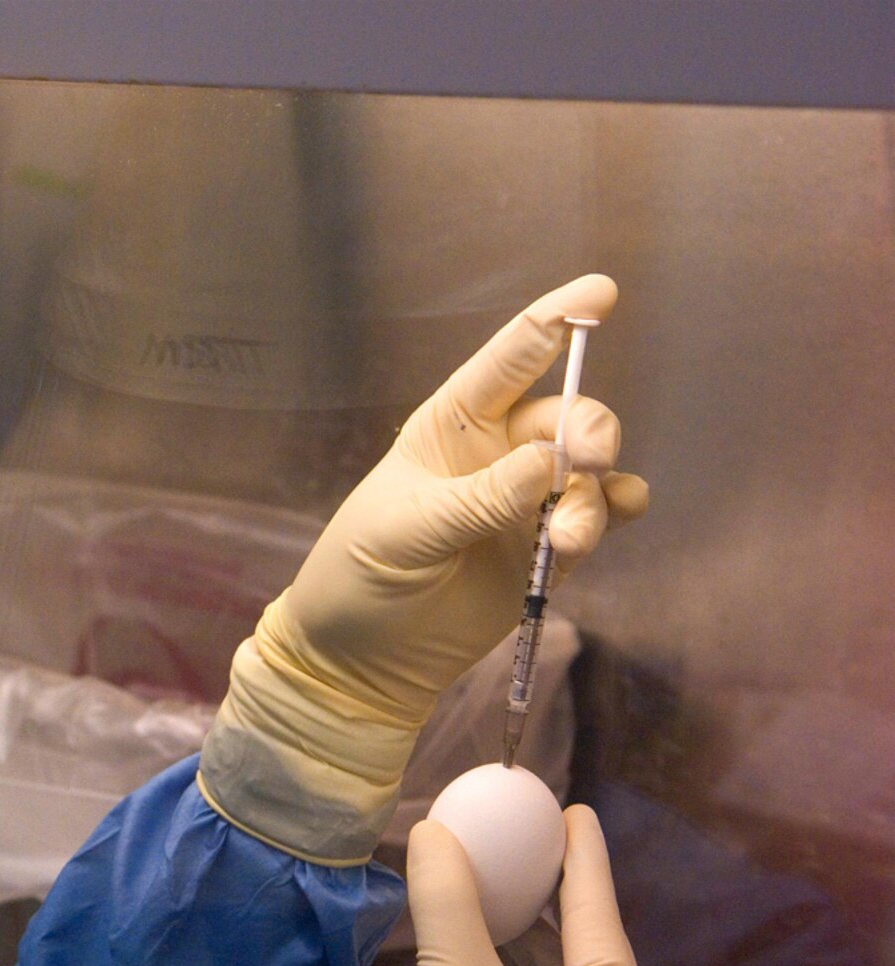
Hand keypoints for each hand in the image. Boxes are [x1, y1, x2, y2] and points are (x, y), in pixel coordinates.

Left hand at [274, 274, 643, 725]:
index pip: (510, 358)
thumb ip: (478, 499)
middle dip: (590, 427)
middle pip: (567, 416)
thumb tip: (549, 464)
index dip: (556, 321)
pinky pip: (602, 513)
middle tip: (589, 460)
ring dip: (593, 495)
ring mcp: (527, 500)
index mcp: (451, 425)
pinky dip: (618, 510)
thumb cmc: (360, 577)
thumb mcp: (404, 531)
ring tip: (563, 539)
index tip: (601, 292)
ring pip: (590, 470)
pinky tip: (617, 514)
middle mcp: (497, 453)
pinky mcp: (547, 549)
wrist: (361, 659)